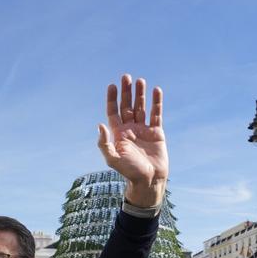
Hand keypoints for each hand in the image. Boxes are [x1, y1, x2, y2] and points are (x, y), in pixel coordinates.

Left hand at [97, 75, 167, 206]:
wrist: (148, 180)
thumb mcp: (112, 159)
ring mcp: (143, 130)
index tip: (112, 85)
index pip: (113, 112)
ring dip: (140, 94)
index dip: (112, 99)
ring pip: (141, 107)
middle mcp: (130, 129)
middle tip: (126, 77)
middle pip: (127, 106)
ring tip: (140, 81)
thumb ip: (104, 143)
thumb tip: (99, 125)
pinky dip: (157, 102)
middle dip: (126, 92)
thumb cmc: (129, 172)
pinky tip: (156, 90)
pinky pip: (156, 114)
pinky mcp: (156, 132)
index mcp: (118, 133)